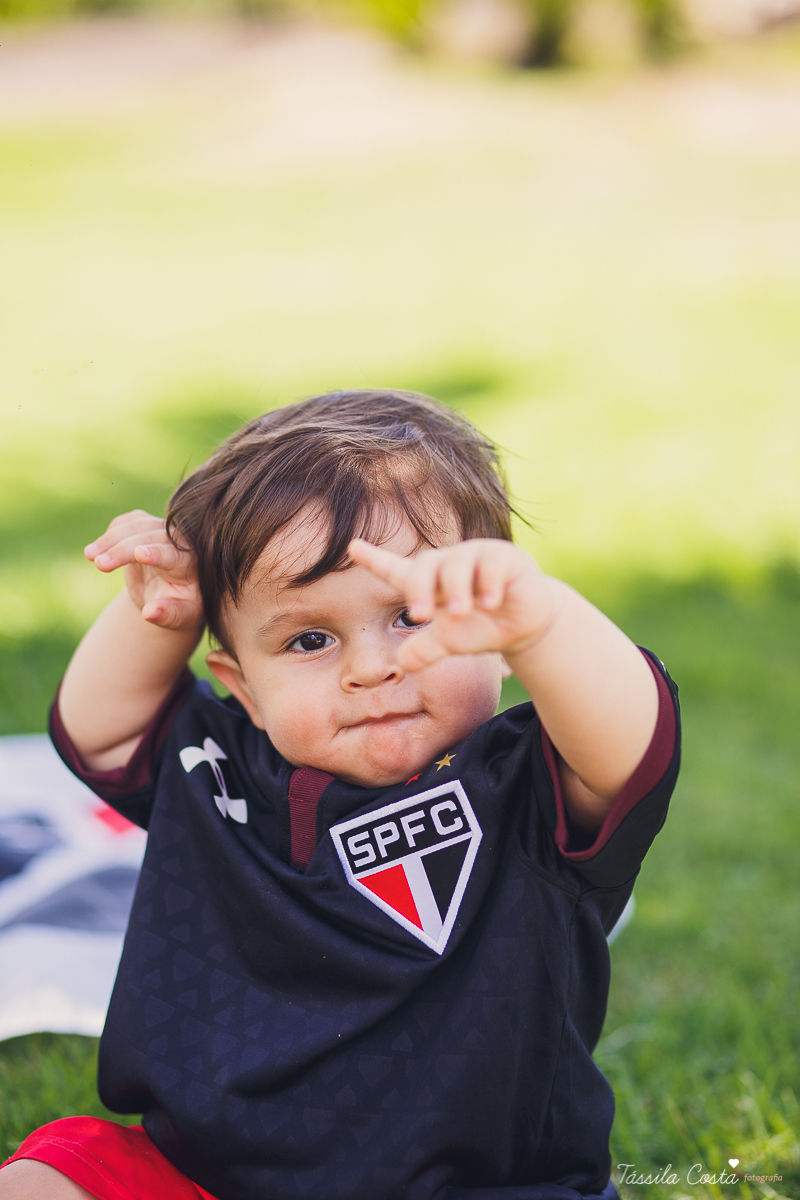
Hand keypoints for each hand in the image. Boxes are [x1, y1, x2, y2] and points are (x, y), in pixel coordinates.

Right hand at [85, 510, 202, 631]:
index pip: (172, 555)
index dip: (157, 554)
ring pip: (136, 525)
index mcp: (191, 563)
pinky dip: (112, 532)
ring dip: (111, 539)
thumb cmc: (180, 607)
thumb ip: (169, 615)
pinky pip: (128, 521)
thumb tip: (150, 613)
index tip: (140, 554)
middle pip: (149, 538)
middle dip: (122, 550)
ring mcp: (162, 530)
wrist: (170, 594)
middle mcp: (180, 541)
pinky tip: (97, 549)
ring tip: (90, 555)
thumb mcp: (181, 617)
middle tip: (99, 564)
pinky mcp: (147, 526)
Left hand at [348, 537, 557, 671]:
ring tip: (460, 614)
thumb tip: (404, 662)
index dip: (374, 559)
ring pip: (457, 564)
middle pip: (426, 565)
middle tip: (419, 615)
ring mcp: (478, 557)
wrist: (527, 626)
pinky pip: (491, 563)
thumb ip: (427, 649)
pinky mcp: (505, 557)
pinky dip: (488, 584)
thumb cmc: (481, 628)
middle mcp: (450, 564)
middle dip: (419, 589)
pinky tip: (491, 603)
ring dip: (456, 590)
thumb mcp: (451, 642)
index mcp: (431, 583)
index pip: (397, 570)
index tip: (352, 547)